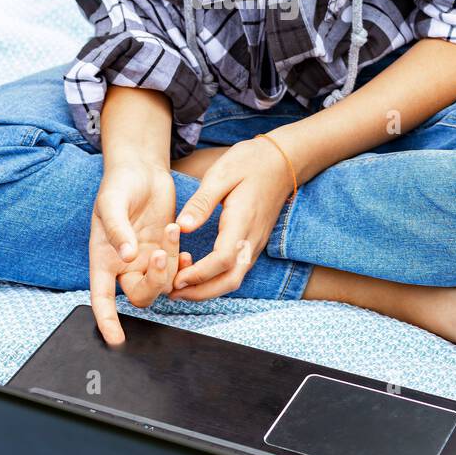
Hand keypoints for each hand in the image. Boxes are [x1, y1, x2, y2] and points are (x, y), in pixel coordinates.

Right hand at [91, 158, 193, 345]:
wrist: (141, 170)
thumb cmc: (119, 185)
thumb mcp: (112, 203)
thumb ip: (117, 230)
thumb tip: (127, 256)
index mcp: (104, 258)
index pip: (101, 297)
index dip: (106, 321)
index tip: (116, 339)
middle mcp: (125, 265)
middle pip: (139, 296)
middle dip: (153, 282)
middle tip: (161, 255)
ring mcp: (146, 259)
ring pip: (162, 285)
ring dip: (170, 266)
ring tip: (170, 232)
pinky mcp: (165, 250)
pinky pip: (176, 270)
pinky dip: (181, 262)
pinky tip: (180, 242)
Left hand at [169, 136, 294, 301]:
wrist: (283, 162)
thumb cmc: (251, 163)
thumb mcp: (221, 174)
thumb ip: (202, 202)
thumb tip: (181, 227)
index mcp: (242, 222)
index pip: (222, 260)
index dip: (199, 274)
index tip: (176, 278)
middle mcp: (251, 239)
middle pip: (230, 280)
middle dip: (201, 292)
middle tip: (172, 293)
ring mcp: (255, 243)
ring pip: (234, 279)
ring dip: (208, 289)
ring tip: (180, 288)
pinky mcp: (253, 243)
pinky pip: (236, 270)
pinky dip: (216, 279)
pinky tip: (197, 275)